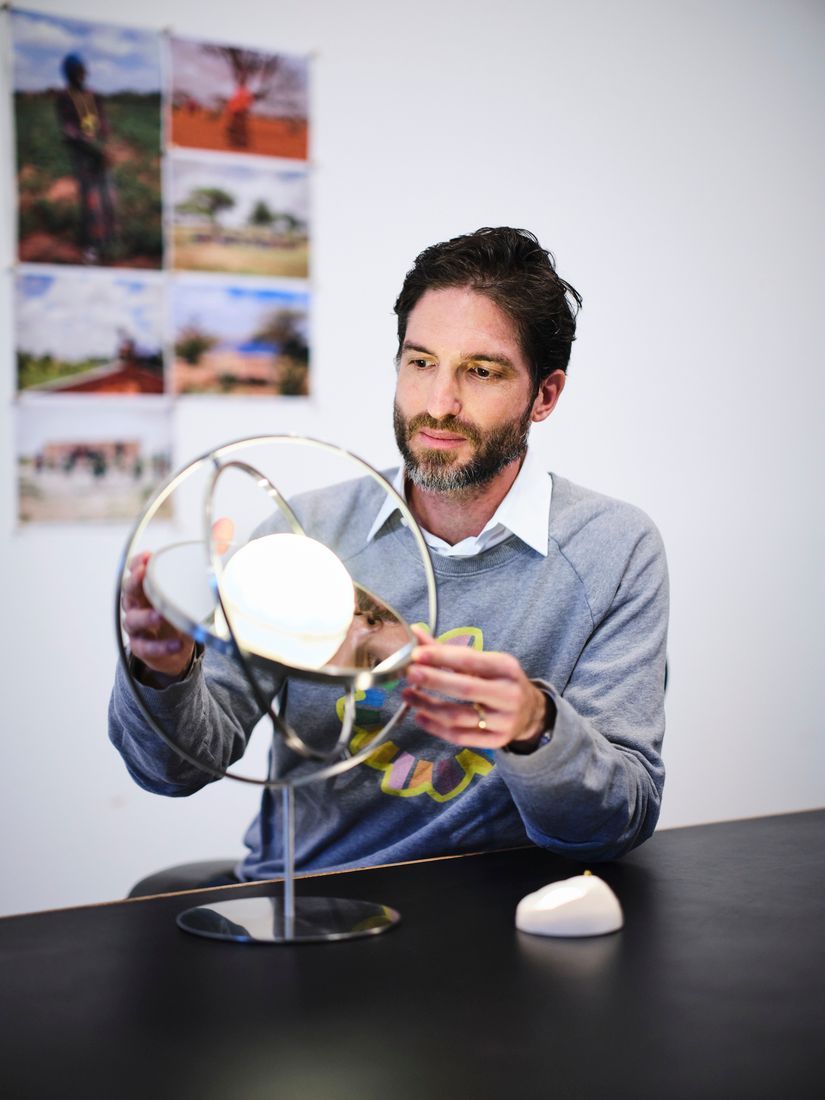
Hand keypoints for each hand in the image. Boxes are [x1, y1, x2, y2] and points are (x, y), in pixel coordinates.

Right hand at [121, 519, 234, 681]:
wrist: (175, 644)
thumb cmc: (181, 605)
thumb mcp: (195, 579)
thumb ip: (209, 551)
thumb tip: (225, 524)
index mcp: (147, 583)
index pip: (135, 568)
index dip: (138, 562)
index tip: (147, 557)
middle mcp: (137, 603)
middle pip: (129, 590)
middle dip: (135, 582)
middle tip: (144, 576)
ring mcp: (138, 626)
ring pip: (133, 620)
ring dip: (146, 617)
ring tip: (161, 615)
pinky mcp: (144, 647)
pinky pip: (146, 647)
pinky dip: (160, 646)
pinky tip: (176, 644)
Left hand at [401, 627, 547, 749]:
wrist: (530, 712)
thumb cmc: (499, 681)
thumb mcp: (483, 662)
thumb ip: (448, 651)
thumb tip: (415, 633)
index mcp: (506, 667)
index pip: (470, 660)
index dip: (441, 656)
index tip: (416, 653)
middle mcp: (509, 694)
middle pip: (465, 688)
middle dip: (433, 680)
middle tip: (409, 673)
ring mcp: (504, 720)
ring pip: (458, 716)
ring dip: (428, 706)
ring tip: (408, 695)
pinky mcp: (496, 741)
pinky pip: (460, 736)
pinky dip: (435, 728)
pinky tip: (420, 717)